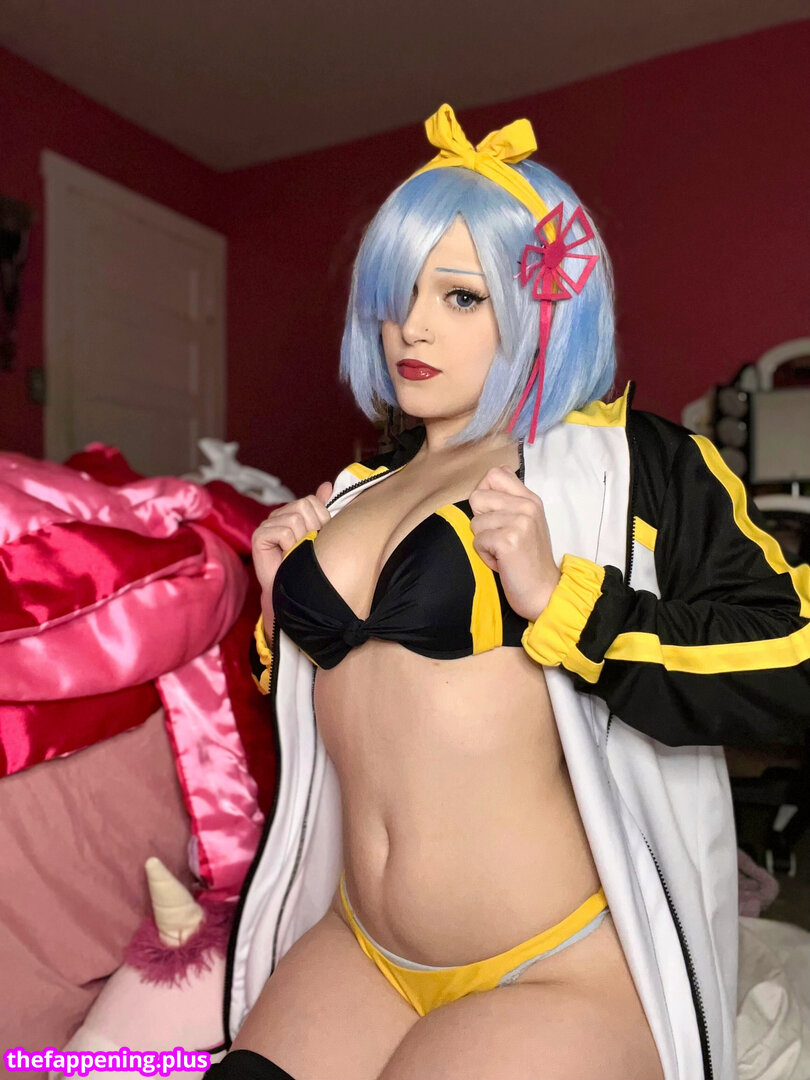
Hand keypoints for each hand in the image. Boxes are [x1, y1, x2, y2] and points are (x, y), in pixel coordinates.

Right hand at [251, 481, 332, 619]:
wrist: (293, 589)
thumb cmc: (306, 563)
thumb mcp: (319, 533)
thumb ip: (322, 510)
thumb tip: (327, 485)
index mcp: (292, 512)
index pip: (311, 501)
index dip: (320, 520)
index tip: (317, 538)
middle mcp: (278, 515)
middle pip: (303, 506)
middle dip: (311, 529)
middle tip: (305, 547)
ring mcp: (267, 524)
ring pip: (295, 519)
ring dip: (301, 540)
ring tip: (296, 553)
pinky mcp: (259, 535)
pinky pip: (284, 532)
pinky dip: (290, 546)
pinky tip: (286, 556)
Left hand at [468, 466, 559, 620]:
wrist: (544, 591)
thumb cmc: (529, 559)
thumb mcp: (526, 521)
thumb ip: (511, 498)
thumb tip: (498, 471)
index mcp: (531, 499)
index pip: (495, 474)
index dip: (485, 494)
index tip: (495, 515)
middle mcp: (527, 506)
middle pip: (477, 497)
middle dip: (481, 521)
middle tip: (501, 537)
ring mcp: (520, 522)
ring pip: (475, 522)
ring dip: (484, 541)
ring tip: (503, 552)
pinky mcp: (509, 540)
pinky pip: (478, 541)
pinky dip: (485, 555)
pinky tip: (502, 562)